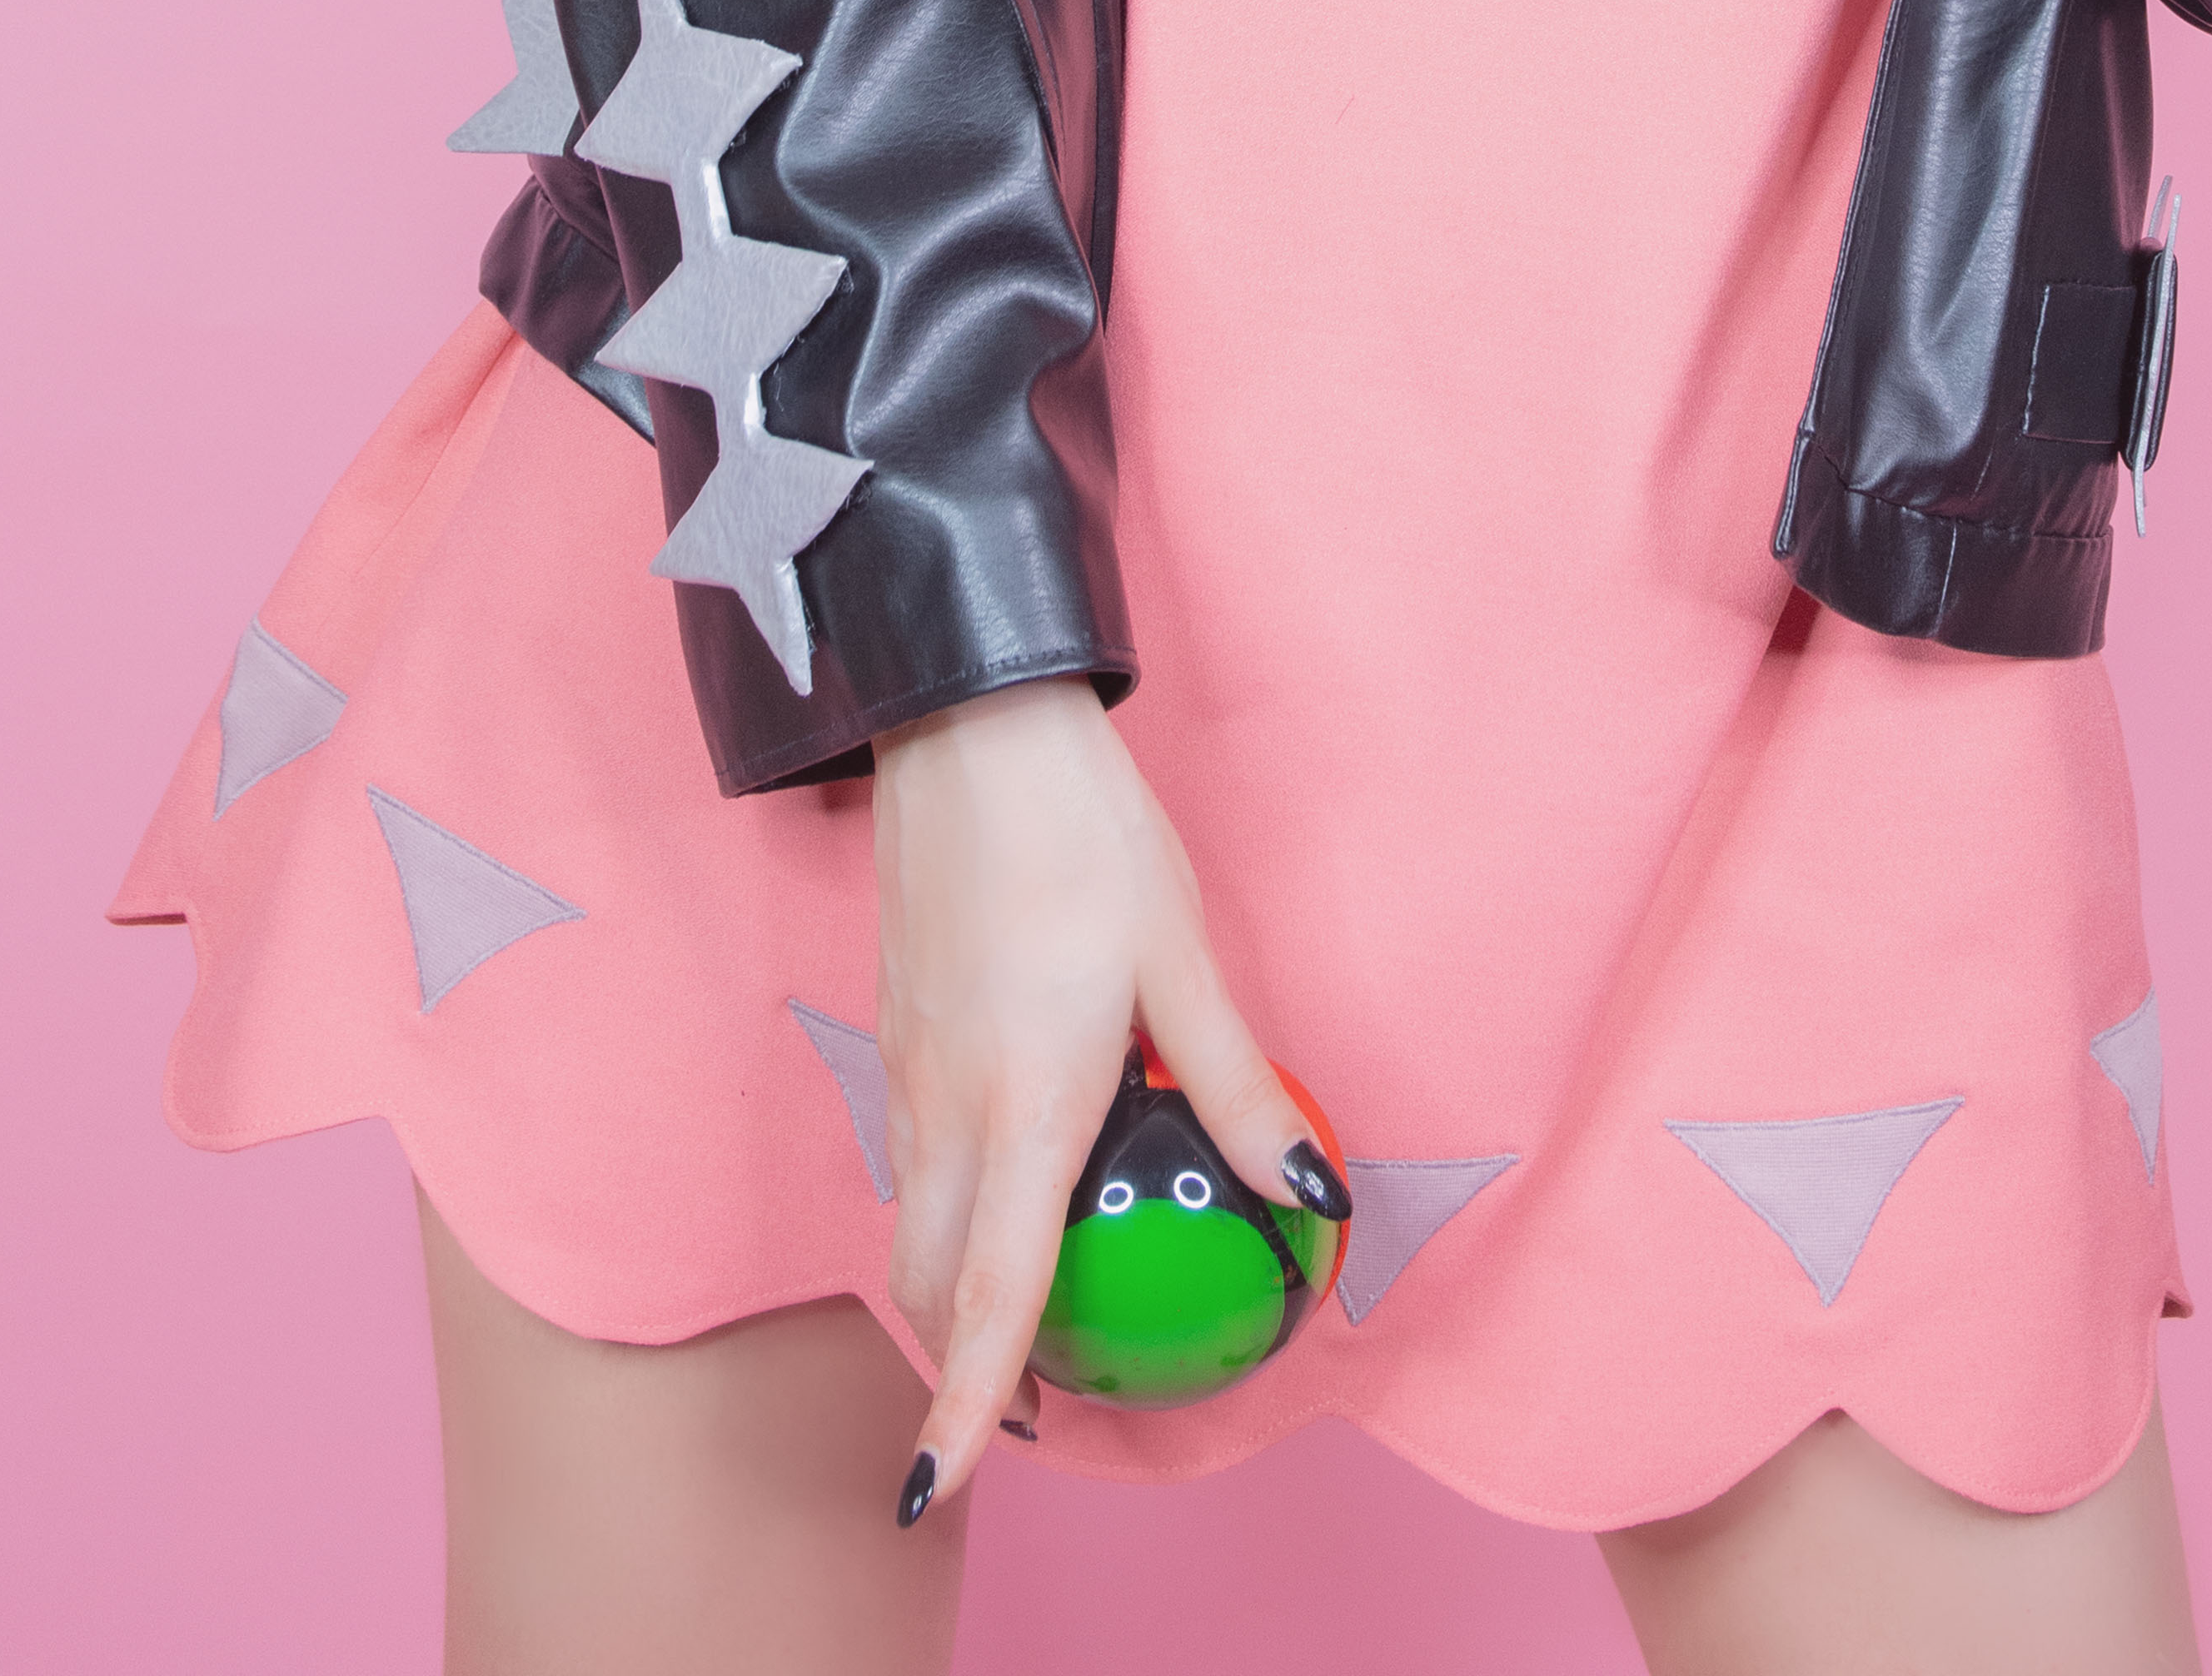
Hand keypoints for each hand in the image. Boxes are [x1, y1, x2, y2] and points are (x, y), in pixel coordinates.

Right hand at [875, 679, 1324, 1518]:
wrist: (968, 724)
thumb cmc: (1083, 832)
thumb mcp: (1181, 956)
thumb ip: (1235, 1085)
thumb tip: (1313, 1194)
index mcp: (1021, 1104)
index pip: (989, 1295)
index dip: (967, 1405)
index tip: (946, 1486)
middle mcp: (948, 1105)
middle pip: (932, 1284)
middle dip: (963, 1367)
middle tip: (1037, 1405)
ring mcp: (910, 1067)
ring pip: (914, 1222)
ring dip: (952, 1290)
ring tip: (1027, 1314)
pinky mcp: (899, 1027)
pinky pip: (913, 1157)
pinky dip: (947, 1210)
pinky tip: (1011, 1180)